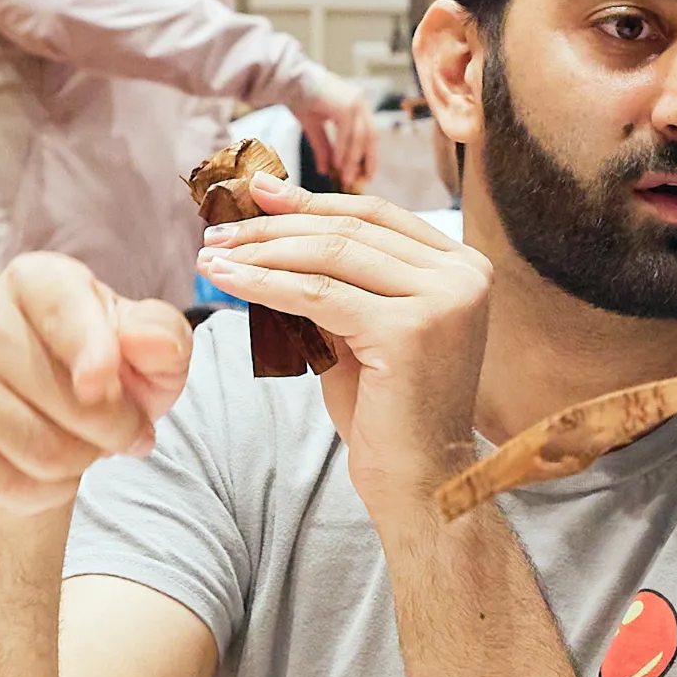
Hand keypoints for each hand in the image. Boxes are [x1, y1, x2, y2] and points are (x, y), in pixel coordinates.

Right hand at [0, 252, 195, 518]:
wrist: (39, 422)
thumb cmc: (103, 375)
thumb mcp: (149, 355)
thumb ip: (163, 339)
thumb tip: (154, 344)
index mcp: (36, 280)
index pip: (64, 310)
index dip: (91, 351)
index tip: (102, 386)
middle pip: (66, 400)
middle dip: (113, 431)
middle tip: (119, 432)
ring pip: (38, 450)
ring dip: (80, 464)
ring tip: (80, 448)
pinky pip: (2, 484)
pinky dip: (41, 493)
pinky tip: (44, 473)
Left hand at [192, 175, 489, 519]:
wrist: (418, 482)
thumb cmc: (388, 412)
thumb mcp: (362, 328)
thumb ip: (338, 280)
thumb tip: (273, 229)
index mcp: (463, 266)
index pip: (376, 215)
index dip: (312, 201)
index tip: (259, 193)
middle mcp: (464, 274)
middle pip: (351, 228)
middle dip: (277, 225)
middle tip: (219, 229)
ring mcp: (442, 299)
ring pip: (332, 255)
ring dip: (263, 251)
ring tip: (213, 255)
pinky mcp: (410, 330)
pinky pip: (319, 295)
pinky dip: (266, 283)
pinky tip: (227, 280)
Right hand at [294, 73, 382, 190]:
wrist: (286, 80)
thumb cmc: (299, 98)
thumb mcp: (315, 127)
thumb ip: (324, 148)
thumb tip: (326, 171)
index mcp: (356, 104)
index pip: (369, 133)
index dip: (369, 155)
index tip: (366, 174)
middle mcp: (359, 100)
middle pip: (371, 136)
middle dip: (366, 160)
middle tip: (361, 181)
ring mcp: (354, 101)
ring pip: (360, 136)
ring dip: (353, 159)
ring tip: (346, 178)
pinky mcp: (345, 104)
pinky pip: (348, 133)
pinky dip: (344, 150)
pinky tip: (338, 164)